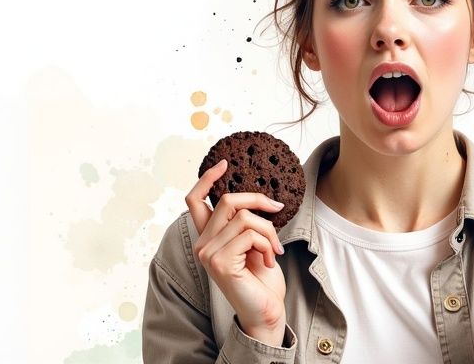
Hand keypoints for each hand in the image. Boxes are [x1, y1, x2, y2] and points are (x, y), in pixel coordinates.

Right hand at [185, 159, 287, 345]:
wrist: (266, 310)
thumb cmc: (262, 279)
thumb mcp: (254, 243)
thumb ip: (246, 223)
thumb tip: (257, 198)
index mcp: (208, 237)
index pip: (195, 200)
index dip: (207, 178)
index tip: (224, 163)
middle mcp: (202, 244)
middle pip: (229, 201)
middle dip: (259, 201)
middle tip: (278, 208)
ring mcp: (208, 254)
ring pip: (245, 218)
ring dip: (269, 230)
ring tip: (275, 249)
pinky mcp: (220, 263)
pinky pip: (250, 235)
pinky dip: (268, 243)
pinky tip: (271, 260)